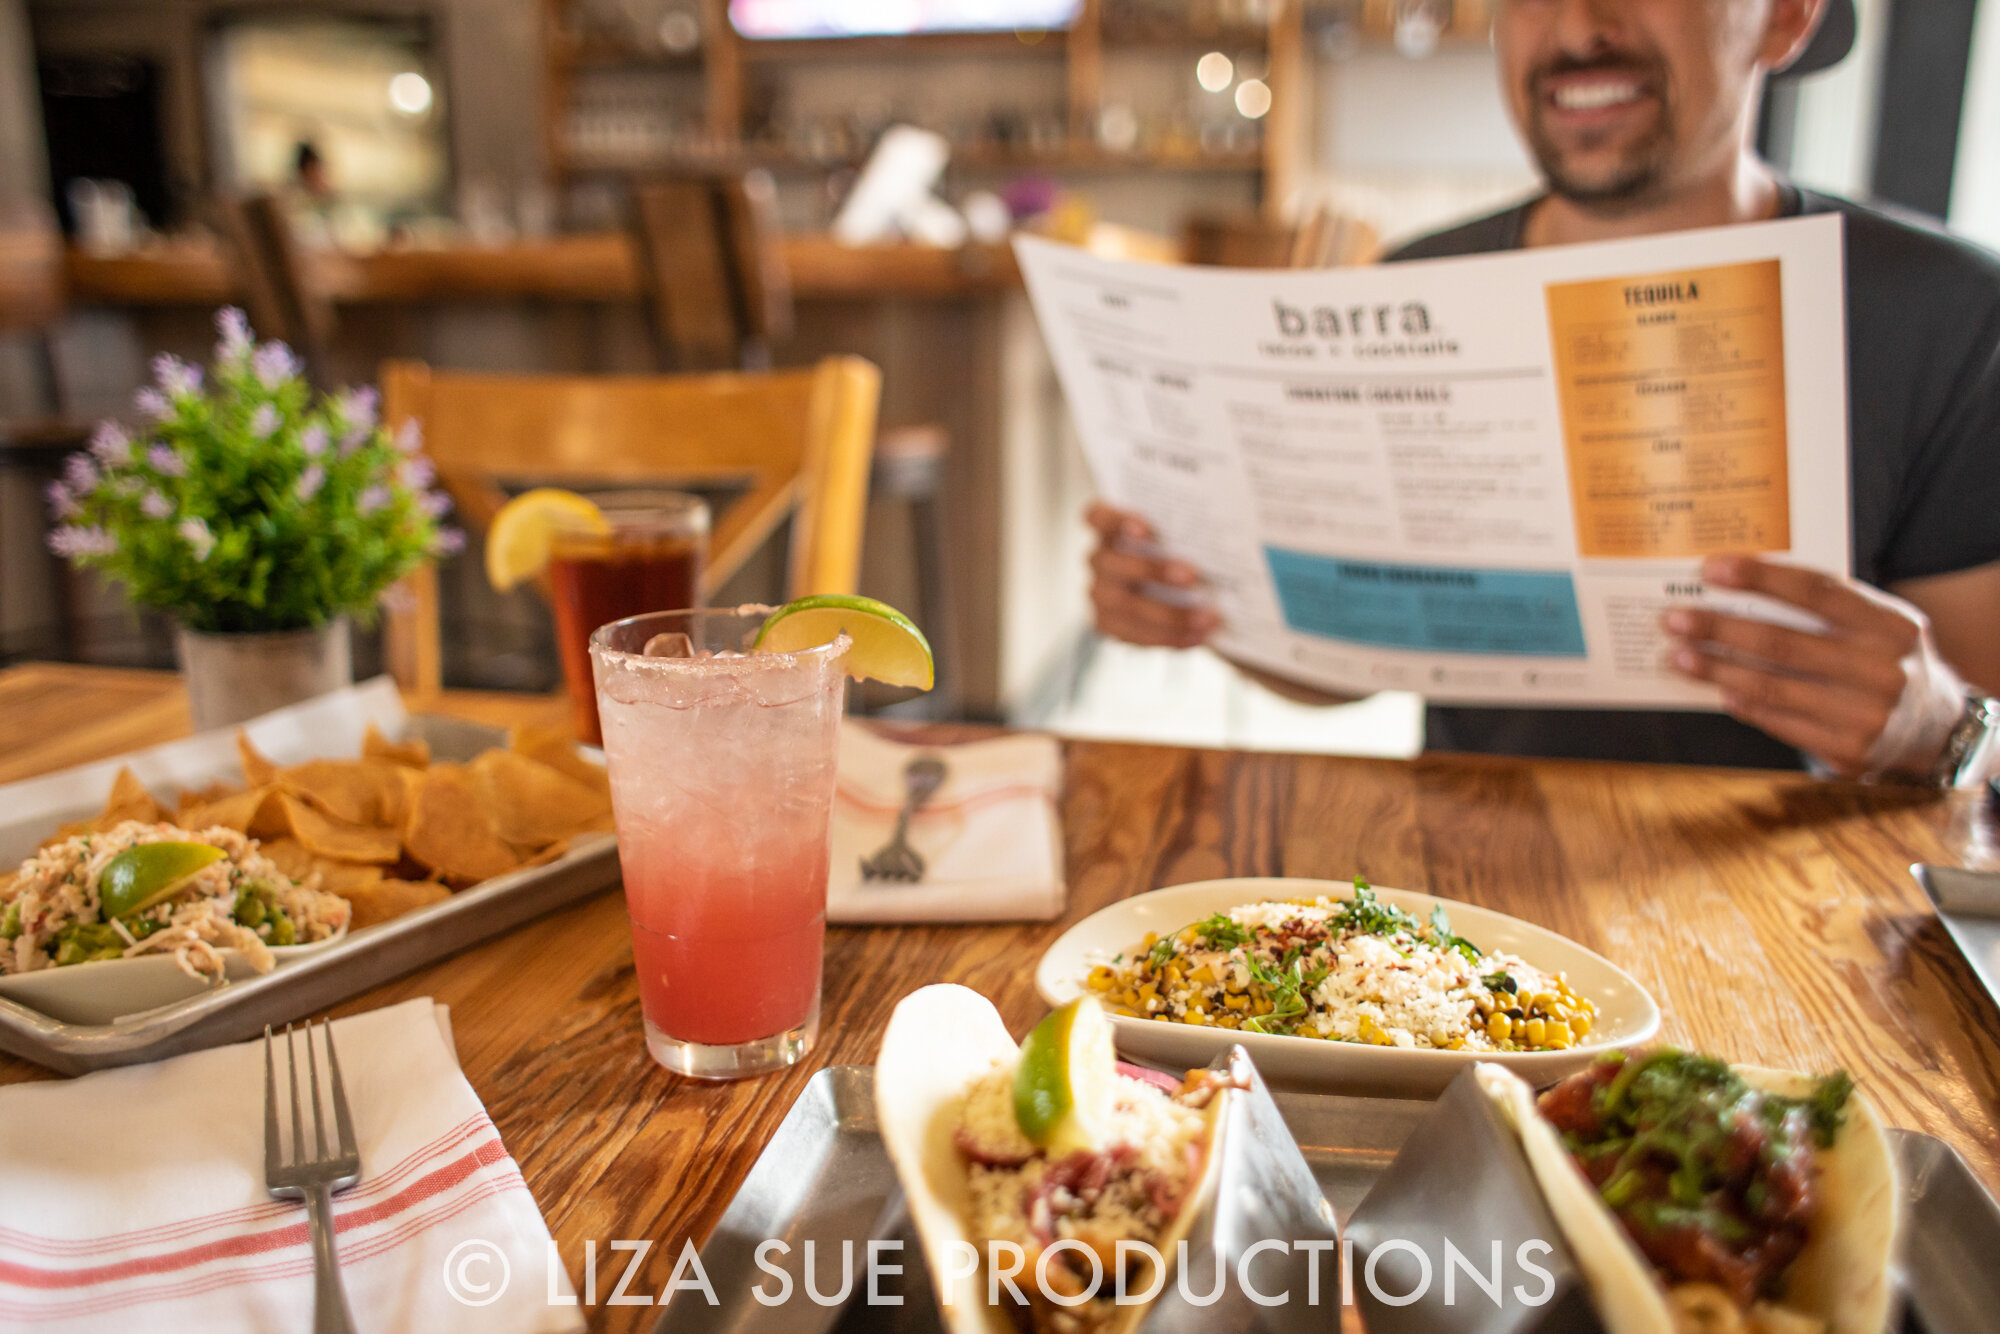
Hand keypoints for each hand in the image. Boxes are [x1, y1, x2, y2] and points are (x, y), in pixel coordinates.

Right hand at [1084, 503, 1219, 649]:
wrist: (1184, 589)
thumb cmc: (1183, 550)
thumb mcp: (1188, 535)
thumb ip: (1194, 530)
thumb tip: (1233, 530)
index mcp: (1111, 527)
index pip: (1097, 516)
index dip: (1115, 521)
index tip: (1143, 530)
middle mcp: (1099, 559)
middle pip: (1111, 563)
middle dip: (1152, 570)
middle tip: (1192, 576)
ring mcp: (1100, 594)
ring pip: (1124, 605)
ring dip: (1167, 613)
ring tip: (1206, 618)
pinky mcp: (1108, 624)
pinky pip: (1133, 635)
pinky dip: (1168, 637)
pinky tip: (1198, 636)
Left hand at [1662, 554, 1964, 778]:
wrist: (1937, 731)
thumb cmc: (1888, 662)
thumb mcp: (1880, 626)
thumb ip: (1830, 608)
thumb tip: (1745, 589)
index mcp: (1892, 626)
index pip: (1817, 592)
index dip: (1761, 577)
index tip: (1712, 568)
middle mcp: (1882, 670)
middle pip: (1783, 643)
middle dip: (1720, 629)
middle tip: (1675, 619)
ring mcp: (1866, 715)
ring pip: (1773, 687)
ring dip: (1717, 670)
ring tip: (1678, 656)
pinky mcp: (1847, 752)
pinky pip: (1780, 723)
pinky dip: (1744, 705)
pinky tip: (1717, 690)